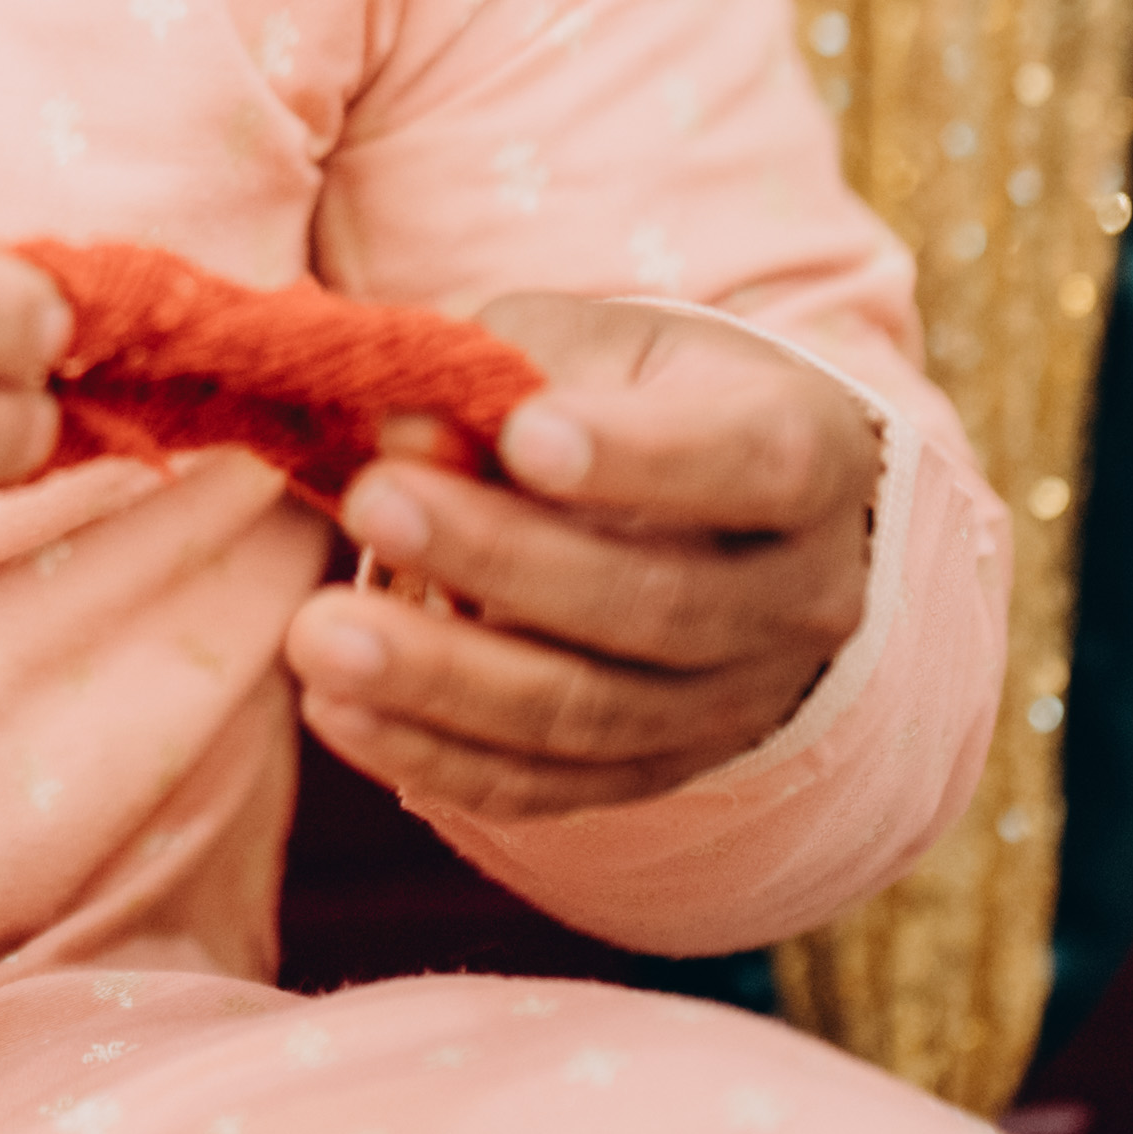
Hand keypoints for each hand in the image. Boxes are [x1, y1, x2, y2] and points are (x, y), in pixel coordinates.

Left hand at [276, 296, 881, 822]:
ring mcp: (734, 704)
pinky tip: (339, 715)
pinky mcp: (657, 771)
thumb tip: (405, 431)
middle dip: (500, 560)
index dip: (640, 458)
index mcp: (814, 455)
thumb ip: (510, 369)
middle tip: (373, 504)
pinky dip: (436, 755)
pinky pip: (546, 787)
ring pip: (592, 714)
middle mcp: (799, 597)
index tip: (525, 435)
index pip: (753, 465)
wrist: (728, 518)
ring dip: (444, 681)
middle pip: (656, 604)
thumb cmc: (650, 397)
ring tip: (318, 637)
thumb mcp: (604, 346)